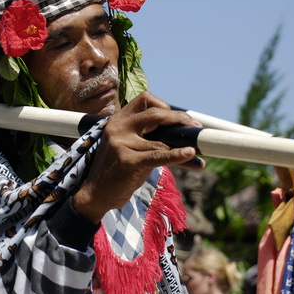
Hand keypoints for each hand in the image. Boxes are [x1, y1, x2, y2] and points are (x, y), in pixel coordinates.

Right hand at [72, 91, 204, 223]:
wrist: (96, 194)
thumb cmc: (118, 170)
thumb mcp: (130, 146)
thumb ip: (149, 136)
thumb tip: (184, 136)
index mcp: (118, 120)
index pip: (145, 99)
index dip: (164, 105)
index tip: (177, 118)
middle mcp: (118, 127)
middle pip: (155, 114)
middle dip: (179, 119)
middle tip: (195, 128)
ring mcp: (121, 143)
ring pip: (161, 140)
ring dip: (182, 146)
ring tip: (198, 152)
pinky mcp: (127, 161)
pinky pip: (158, 155)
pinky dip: (177, 155)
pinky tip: (189, 154)